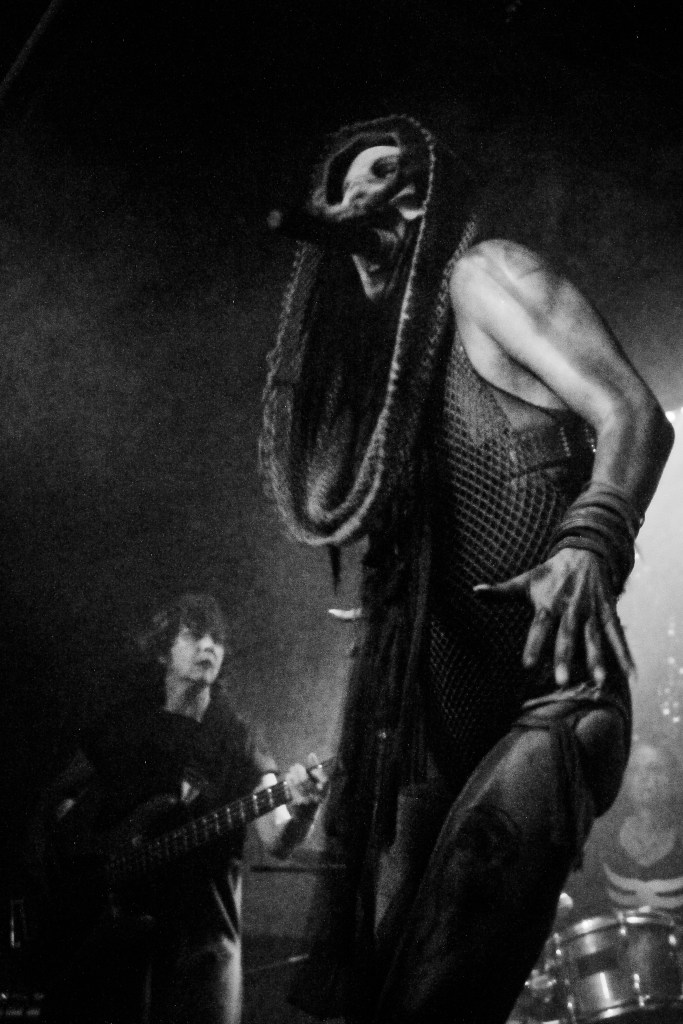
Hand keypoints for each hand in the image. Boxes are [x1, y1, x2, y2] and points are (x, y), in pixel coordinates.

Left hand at [285, 753, 328, 817]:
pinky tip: (289, 776)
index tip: (311, 769)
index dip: (317, 772)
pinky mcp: (299, 804)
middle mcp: (318, 797)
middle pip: (307, 782)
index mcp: (325, 791)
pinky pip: (293, 790)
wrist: (306, 816)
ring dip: (294, 775)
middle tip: (296, 766)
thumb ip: (316, 769)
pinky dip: (290, 782)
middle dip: (300, 771)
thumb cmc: (313, 794)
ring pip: (298, 785)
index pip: (323, 780)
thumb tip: (311, 754)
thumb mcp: (318, 784)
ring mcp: (308, 801)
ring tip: (291, 769)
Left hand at [474, 548, 634, 688]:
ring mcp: (592, 612)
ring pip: (594, 638)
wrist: (585, 553)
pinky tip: (632, 676)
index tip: (528, 665)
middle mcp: (571, 610)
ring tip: (598, 681)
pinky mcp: (608, 613)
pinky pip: (618, 636)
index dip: (534, 645)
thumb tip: (474, 590)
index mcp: (548, 604)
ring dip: (596, 660)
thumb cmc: (550, 573)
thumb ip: (501, 591)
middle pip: (567, 636)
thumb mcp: (525, 580)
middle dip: (565, 658)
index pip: (539, 627)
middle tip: (561, 681)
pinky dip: (625, 655)